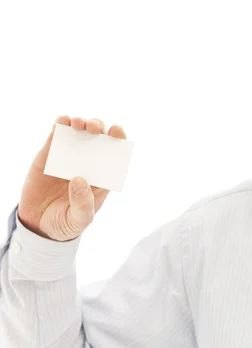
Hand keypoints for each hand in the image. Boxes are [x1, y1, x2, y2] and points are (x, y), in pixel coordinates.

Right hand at [17, 116, 126, 240]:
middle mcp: (87, 162)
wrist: (37, 225)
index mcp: (101, 176)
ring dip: (81, 122)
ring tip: (78, 124)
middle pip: (98, 137)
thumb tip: (79, 179)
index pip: (114, 153)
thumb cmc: (65, 223)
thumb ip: (82, 205)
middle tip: (94, 129)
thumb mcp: (78, 221)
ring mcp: (68, 156)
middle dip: (99, 127)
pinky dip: (60, 124)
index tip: (116, 131)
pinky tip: (62, 122)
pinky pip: (56, 134)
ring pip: (78, 131)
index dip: (118, 138)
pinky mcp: (49, 154)